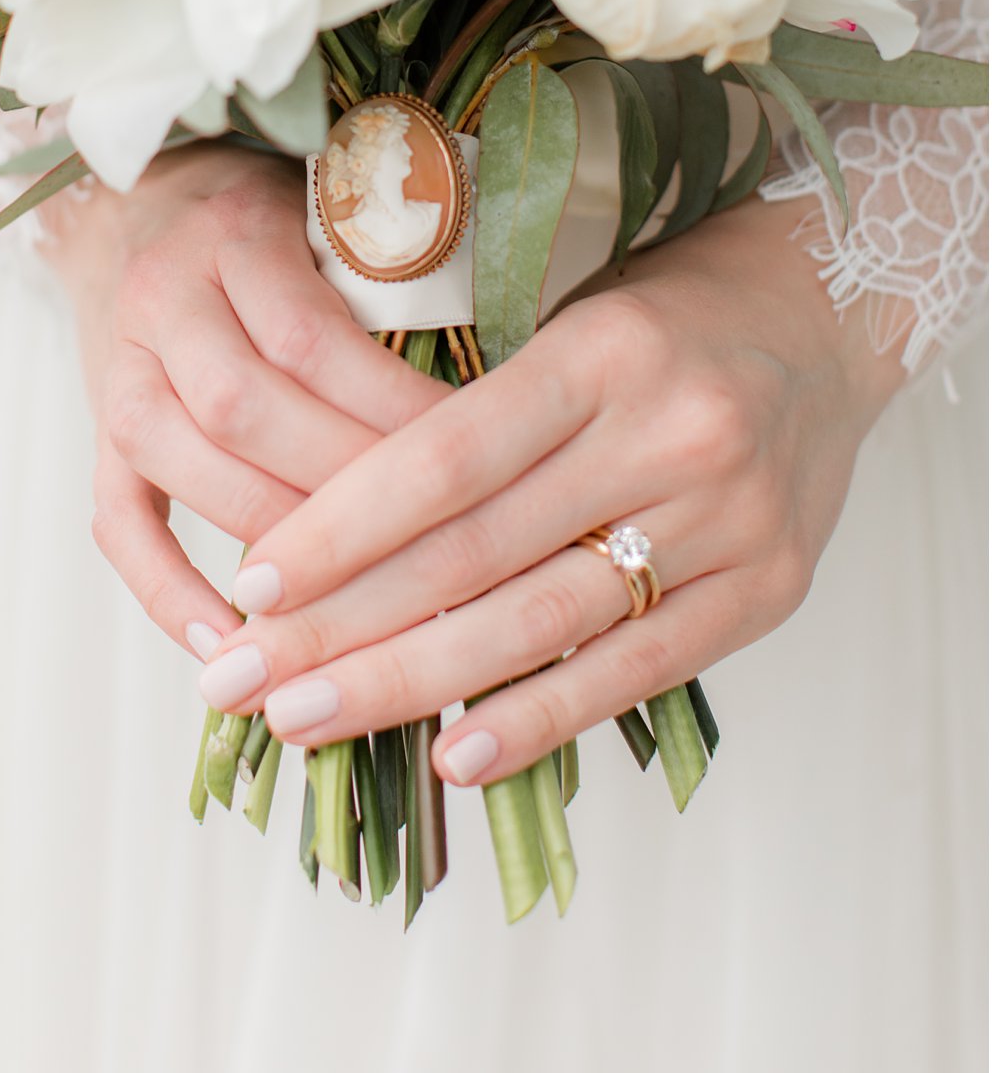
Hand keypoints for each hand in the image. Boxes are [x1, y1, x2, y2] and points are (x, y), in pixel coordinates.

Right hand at [41, 141, 446, 660]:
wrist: (159, 204)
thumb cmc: (288, 226)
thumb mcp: (342, 229)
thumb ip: (395, 300)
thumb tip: (494, 428)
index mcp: (235, 235)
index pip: (310, 339)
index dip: (390, 412)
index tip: (473, 468)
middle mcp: (163, 297)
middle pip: (242, 408)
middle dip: (339, 489)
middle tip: (427, 544)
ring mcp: (120, 366)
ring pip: (177, 460)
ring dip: (269, 537)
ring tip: (352, 596)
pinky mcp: (99, 431)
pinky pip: (117, 521)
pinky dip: (167, 590)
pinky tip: (232, 641)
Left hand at [194, 195, 905, 782]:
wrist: (828, 315)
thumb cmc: (662, 317)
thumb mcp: (567, 322)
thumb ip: (475, 417)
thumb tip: (328, 532)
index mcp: (602, 354)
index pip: (445, 456)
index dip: (341, 527)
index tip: (250, 585)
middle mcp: (670, 435)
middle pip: (477, 553)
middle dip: (344, 627)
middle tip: (243, 682)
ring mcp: (729, 520)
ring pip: (542, 622)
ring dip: (411, 684)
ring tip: (308, 720)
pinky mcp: (768, 589)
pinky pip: (637, 670)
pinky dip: (539, 718)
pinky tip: (454, 756)